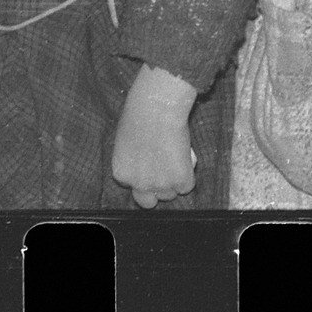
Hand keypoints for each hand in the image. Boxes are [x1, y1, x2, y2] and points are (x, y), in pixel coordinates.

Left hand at [110, 63, 199, 208]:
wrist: (157, 108)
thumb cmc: (140, 114)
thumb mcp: (126, 141)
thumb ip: (133, 159)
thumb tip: (147, 162)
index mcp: (121, 174)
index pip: (133, 187)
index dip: (144, 176)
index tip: (151, 163)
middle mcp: (138, 184)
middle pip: (148, 202)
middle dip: (156, 191)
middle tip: (165, 172)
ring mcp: (160, 185)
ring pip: (170, 194)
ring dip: (175, 180)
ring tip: (177, 157)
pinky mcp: (180, 180)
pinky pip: (188, 185)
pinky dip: (190, 173)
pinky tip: (186, 156)